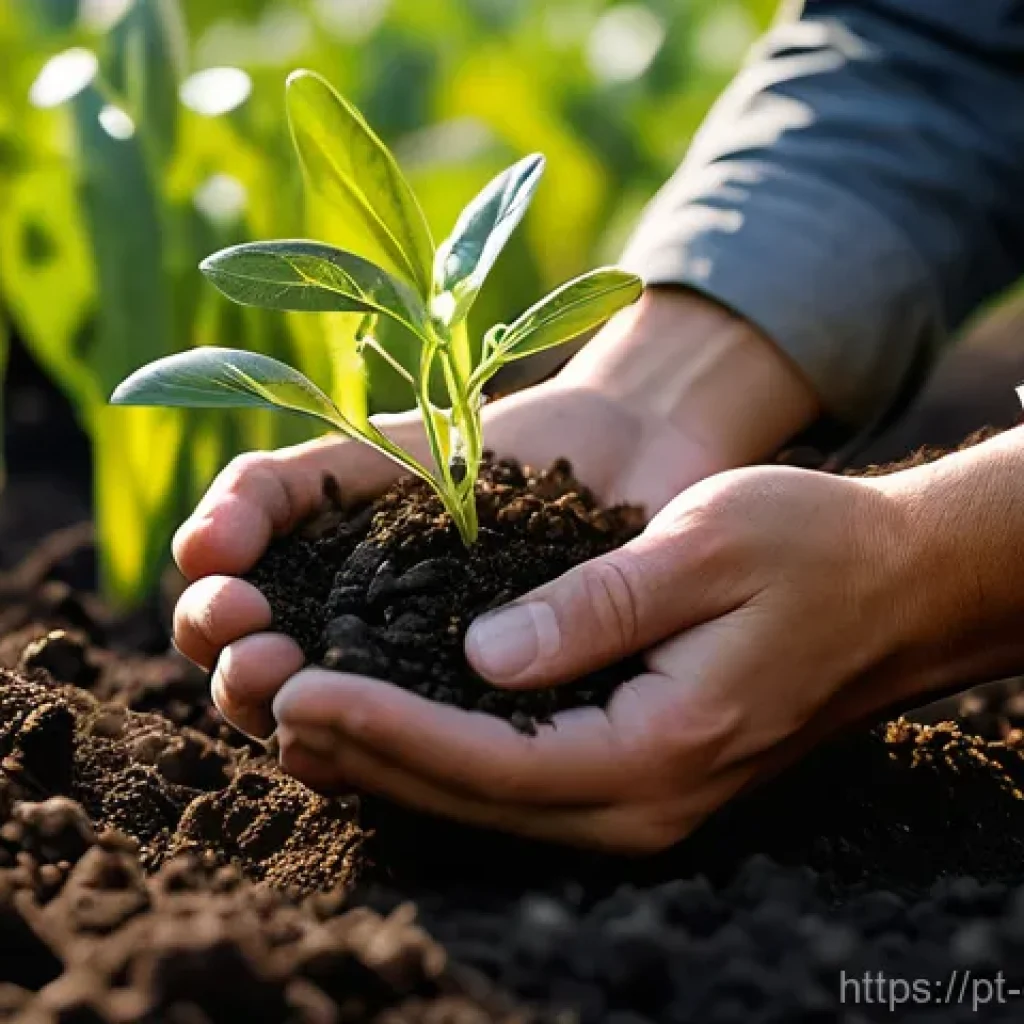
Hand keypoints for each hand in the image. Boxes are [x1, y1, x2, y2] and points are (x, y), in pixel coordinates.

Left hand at [171, 287, 823, 835]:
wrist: (892, 590)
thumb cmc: (810, 550)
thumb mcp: (705, 549)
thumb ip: (596, 607)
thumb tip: (483, 655)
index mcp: (657, 748)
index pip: (487, 756)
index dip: (382, 725)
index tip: (295, 685)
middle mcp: (640, 799)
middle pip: (468, 796)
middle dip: (362, 752)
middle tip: (263, 700)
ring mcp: (639, 797)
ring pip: (483, 799)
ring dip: (386, 761)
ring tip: (294, 714)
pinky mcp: (634, 772)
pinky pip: (514, 781)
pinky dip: (436, 754)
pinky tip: (382, 721)